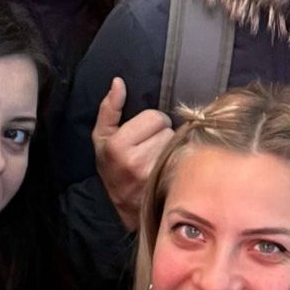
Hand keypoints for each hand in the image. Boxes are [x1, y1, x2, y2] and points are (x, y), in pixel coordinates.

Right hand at [93, 78, 175, 230]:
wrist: (127, 206)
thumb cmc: (114, 167)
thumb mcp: (103, 138)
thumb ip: (109, 109)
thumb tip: (118, 82)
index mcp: (117, 146)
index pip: (154, 116)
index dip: (150, 123)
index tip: (141, 136)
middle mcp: (136, 161)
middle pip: (168, 128)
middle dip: (161, 135)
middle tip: (150, 148)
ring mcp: (156, 174)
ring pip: (178, 140)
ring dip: (171, 146)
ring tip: (159, 157)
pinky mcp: (171, 182)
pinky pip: (186, 155)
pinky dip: (182, 156)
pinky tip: (170, 165)